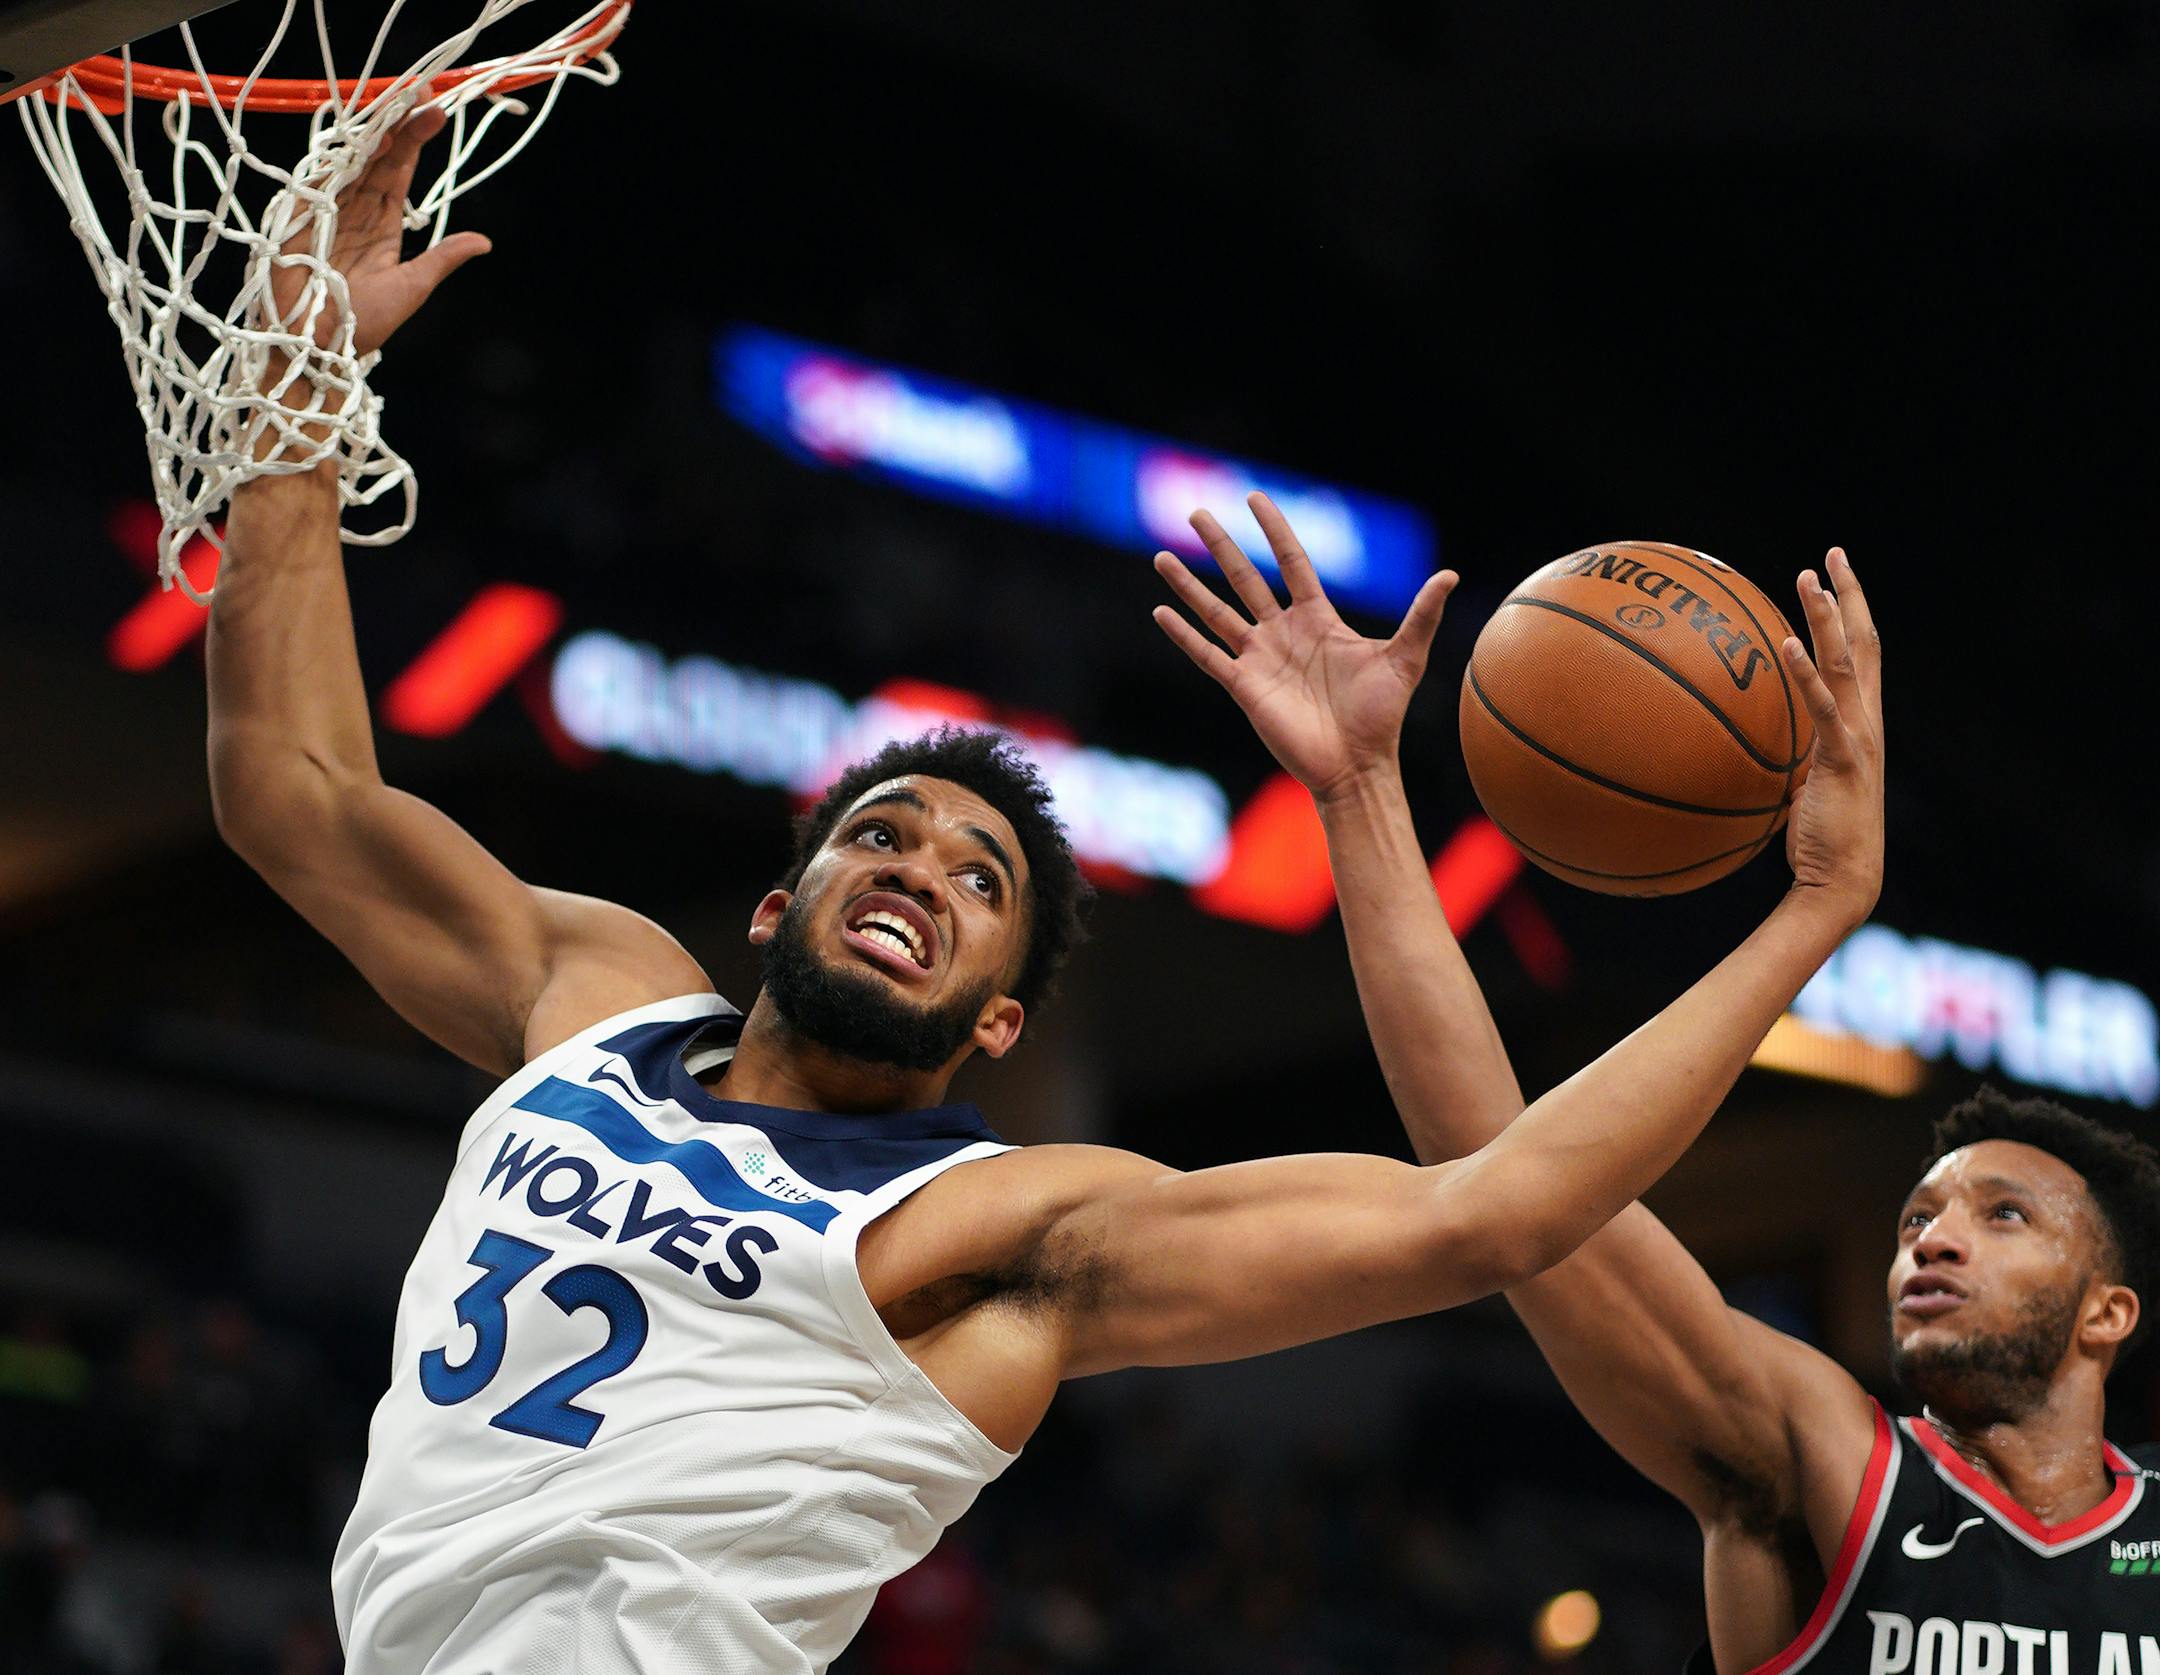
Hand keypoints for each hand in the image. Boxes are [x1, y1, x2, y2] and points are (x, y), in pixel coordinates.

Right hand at [268, 104, 489, 356]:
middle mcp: (354, 208)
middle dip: (397, 120)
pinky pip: (321, 176)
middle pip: (376, 154)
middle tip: (420, 89)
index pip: (398, 169)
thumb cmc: (360, 325)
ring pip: (351, 156)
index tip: (436, 110)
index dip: (414, 138)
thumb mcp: (412, 287)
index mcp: (380, 223)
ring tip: (399, 99)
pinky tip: (364, 134)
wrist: (318, 350)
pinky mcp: (301, 216)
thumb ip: (442, 258)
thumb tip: (484, 242)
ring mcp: (327, 208)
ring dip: (374, 127)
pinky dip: (340, 154)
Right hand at [1152, 492, 1456, 801]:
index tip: (1255, 498)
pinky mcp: (1244, 687)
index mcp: (1317, 620)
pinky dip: (1183, 634)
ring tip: (1161, 556)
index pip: (1290, 563)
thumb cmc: (1382, 716)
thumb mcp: (1405, 658)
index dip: (1274, 530)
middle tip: (1196, 512)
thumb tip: (1449, 575)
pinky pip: (1207, 654)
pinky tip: (1160, 612)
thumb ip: (1422, 616)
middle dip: (1221, 545)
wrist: (1356, 766)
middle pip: (1245, 578)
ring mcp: (1260, 659)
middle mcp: (1283, 634)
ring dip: (1189, 585)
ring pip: (1217, 611)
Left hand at [1779, 548, 1884, 923]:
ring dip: (1828, 617)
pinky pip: (1823, 707)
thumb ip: (1793, 751)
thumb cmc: (1820, 838)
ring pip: (1846, 663)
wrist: (1842, 882)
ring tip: (1808, 577)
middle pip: (1863, 642)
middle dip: (1849, 595)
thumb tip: (1759, 736)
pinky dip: (1807, 673)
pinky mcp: (1843, 758)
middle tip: (1831, 552)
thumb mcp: (1804, 782)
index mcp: (1862, 722)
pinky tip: (1789, 644)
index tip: (1835, 572)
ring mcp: (1860, 737)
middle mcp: (1869, 721)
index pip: (1861, 653)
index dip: (1852, 610)